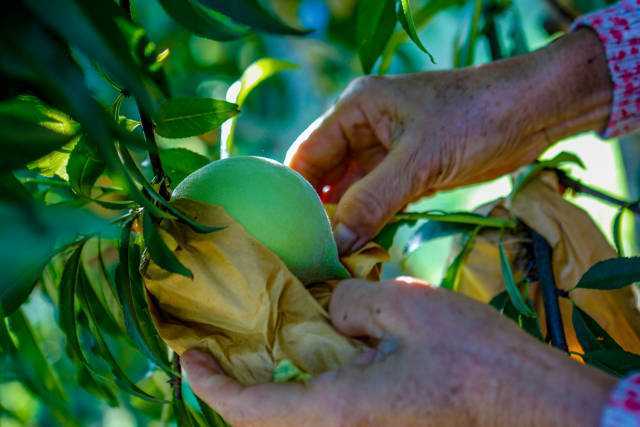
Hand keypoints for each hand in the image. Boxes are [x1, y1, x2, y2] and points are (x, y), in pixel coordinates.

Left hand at [183, 278, 614, 426]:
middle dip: (236, 378)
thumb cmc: (470, 356)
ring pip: (296, 407)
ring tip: (260, 331)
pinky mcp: (379, 416)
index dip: (209, 383)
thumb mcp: (401, 307)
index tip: (189, 356)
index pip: (247, 408)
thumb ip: (349, 303)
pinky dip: (306, 370)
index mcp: (335, 408)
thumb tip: (331, 306)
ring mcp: (360, 425)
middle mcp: (340, 426)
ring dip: (270, 374)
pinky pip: (327, 399)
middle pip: (266, 412)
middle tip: (220, 338)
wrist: (526, 397)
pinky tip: (313, 335)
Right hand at [286, 29, 610, 253]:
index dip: (296, 193)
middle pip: (327, 175)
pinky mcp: (410, 170)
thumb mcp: (419, 161)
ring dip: (347, 219)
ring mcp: (387, 150)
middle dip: (321, 211)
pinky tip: (362, 246)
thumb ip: (373, 200)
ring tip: (333, 256)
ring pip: (353, 190)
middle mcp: (364, 127)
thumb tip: (335, 244)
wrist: (532, 112)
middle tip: (310, 252)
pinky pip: (379, 198)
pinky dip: (371, 220)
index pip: (308, 154)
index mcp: (356, 109)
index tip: (289, 233)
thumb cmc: (473, 119)